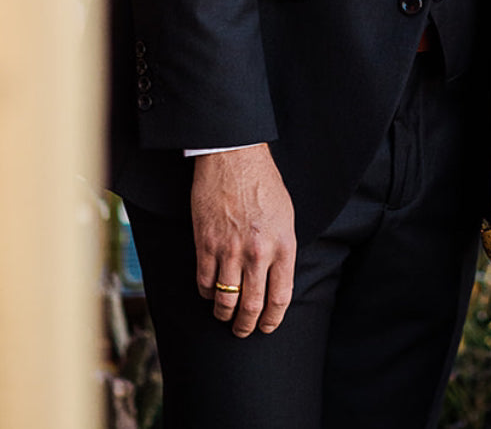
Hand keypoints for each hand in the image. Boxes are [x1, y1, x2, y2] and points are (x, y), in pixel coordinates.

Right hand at [191, 144, 295, 336]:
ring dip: (224, 315)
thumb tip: (276, 278)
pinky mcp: (205, 244)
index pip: (280, 296)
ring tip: (225, 317)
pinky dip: (207, 293)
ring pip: (225, 300)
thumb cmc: (264, 184)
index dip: (272, 318)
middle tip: (243, 331)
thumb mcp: (286, 216)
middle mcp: (258, 252)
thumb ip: (282, 249)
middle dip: (247, 325)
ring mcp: (230, 250)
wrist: (235, 159)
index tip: (267, 327)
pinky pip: (204, 282)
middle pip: (252, 306)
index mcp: (284, 245)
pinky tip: (210, 293)